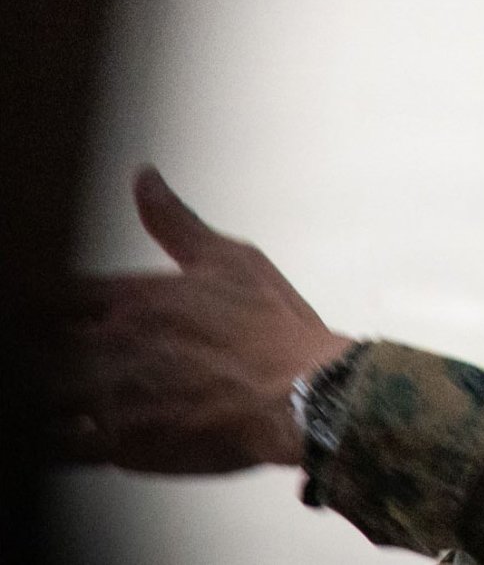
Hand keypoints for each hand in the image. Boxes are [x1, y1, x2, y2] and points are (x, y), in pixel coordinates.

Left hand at [62, 167, 352, 472]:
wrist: (307, 395)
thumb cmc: (275, 328)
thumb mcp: (231, 259)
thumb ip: (175, 221)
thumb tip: (143, 177)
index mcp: (133, 298)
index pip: (50, 297)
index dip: (37, 308)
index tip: (40, 316)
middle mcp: (112, 346)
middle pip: (33, 348)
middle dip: (35, 350)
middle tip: (44, 354)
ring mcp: (112, 400)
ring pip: (38, 398)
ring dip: (40, 394)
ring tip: (52, 393)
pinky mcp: (123, 448)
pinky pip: (60, 449)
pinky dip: (54, 442)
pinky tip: (63, 435)